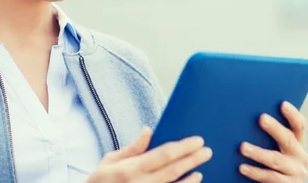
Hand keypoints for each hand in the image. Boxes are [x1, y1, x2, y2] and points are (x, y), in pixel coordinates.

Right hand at [86, 127, 212, 182]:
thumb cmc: (100, 181)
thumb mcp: (110, 161)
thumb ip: (132, 148)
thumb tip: (148, 130)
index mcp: (130, 168)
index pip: (163, 155)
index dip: (183, 147)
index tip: (197, 140)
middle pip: (173, 170)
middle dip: (193, 159)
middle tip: (207, 151)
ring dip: (191, 178)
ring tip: (201, 169)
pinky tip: (192, 182)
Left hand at [239, 101, 307, 181]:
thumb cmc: (272, 163)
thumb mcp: (276, 148)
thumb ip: (269, 135)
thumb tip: (245, 113)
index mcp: (298, 143)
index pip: (299, 126)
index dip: (292, 115)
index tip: (282, 103)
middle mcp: (300, 156)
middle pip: (288, 139)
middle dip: (275, 128)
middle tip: (261, 118)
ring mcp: (295, 172)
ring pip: (276, 160)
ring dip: (258, 152)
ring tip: (242, 147)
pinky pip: (270, 177)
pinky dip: (255, 172)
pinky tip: (242, 167)